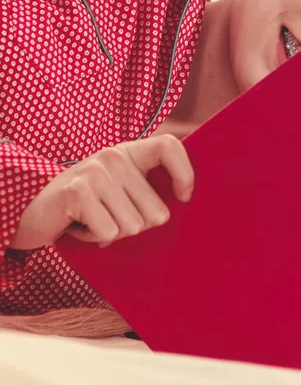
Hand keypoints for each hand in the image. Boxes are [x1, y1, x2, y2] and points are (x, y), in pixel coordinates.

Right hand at [9, 134, 194, 249]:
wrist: (32, 210)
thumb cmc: (88, 205)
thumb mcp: (120, 190)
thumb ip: (146, 191)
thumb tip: (180, 207)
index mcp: (130, 152)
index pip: (169, 146)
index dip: (184, 173)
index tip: (183, 198)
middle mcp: (114, 156)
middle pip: (157, 210)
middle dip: (137, 226)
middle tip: (111, 217)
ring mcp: (95, 171)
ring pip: (133, 225)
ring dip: (113, 232)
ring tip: (94, 219)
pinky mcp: (77, 192)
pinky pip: (108, 231)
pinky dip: (94, 237)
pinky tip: (80, 225)